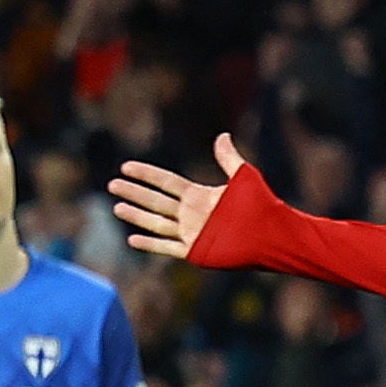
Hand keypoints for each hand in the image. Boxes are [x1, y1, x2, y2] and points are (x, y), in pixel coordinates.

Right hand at [112, 134, 250, 261]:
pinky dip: (150, 244)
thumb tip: (222, 135)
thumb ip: (229, 158)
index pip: (166, 182)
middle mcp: (191, 214)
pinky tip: (132, 238)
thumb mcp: (244, 178)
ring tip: (117, 207)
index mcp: (199, 195)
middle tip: (112, 185)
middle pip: (156, 201)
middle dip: (134, 193)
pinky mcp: (196, 251)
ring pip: (156, 223)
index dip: (147, 174)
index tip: (126, 166)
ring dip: (136, 215)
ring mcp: (192, 233)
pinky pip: (168, 247)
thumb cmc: (262, 206)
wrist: (273, 235)